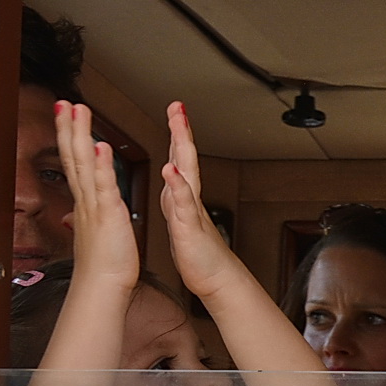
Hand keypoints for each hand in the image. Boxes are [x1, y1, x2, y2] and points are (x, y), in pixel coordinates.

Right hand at [56, 101, 137, 290]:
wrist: (104, 286)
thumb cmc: (104, 262)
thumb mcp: (91, 233)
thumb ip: (82, 218)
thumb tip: (69, 217)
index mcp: (86, 202)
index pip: (74, 163)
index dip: (68, 138)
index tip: (66, 116)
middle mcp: (86, 200)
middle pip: (73, 157)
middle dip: (68, 127)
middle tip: (64, 101)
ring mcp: (95, 205)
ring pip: (84, 164)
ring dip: (80, 136)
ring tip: (78, 111)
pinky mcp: (108, 214)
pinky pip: (104, 186)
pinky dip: (101, 166)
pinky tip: (99, 147)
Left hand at [159, 102, 241, 300]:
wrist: (215, 279)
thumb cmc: (198, 254)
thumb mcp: (179, 221)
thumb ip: (174, 200)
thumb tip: (170, 183)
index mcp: (182, 196)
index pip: (179, 158)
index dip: (176, 133)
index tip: (174, 110)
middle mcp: (189, 198)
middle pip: (185, 157)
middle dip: (181, 130)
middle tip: (177, 107)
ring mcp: (191, 211)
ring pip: (186, 174)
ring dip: (182, 150)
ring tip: (178, 127)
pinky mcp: (189, 227)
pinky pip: (183, 204)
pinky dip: (178, 186)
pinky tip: (172, 171)